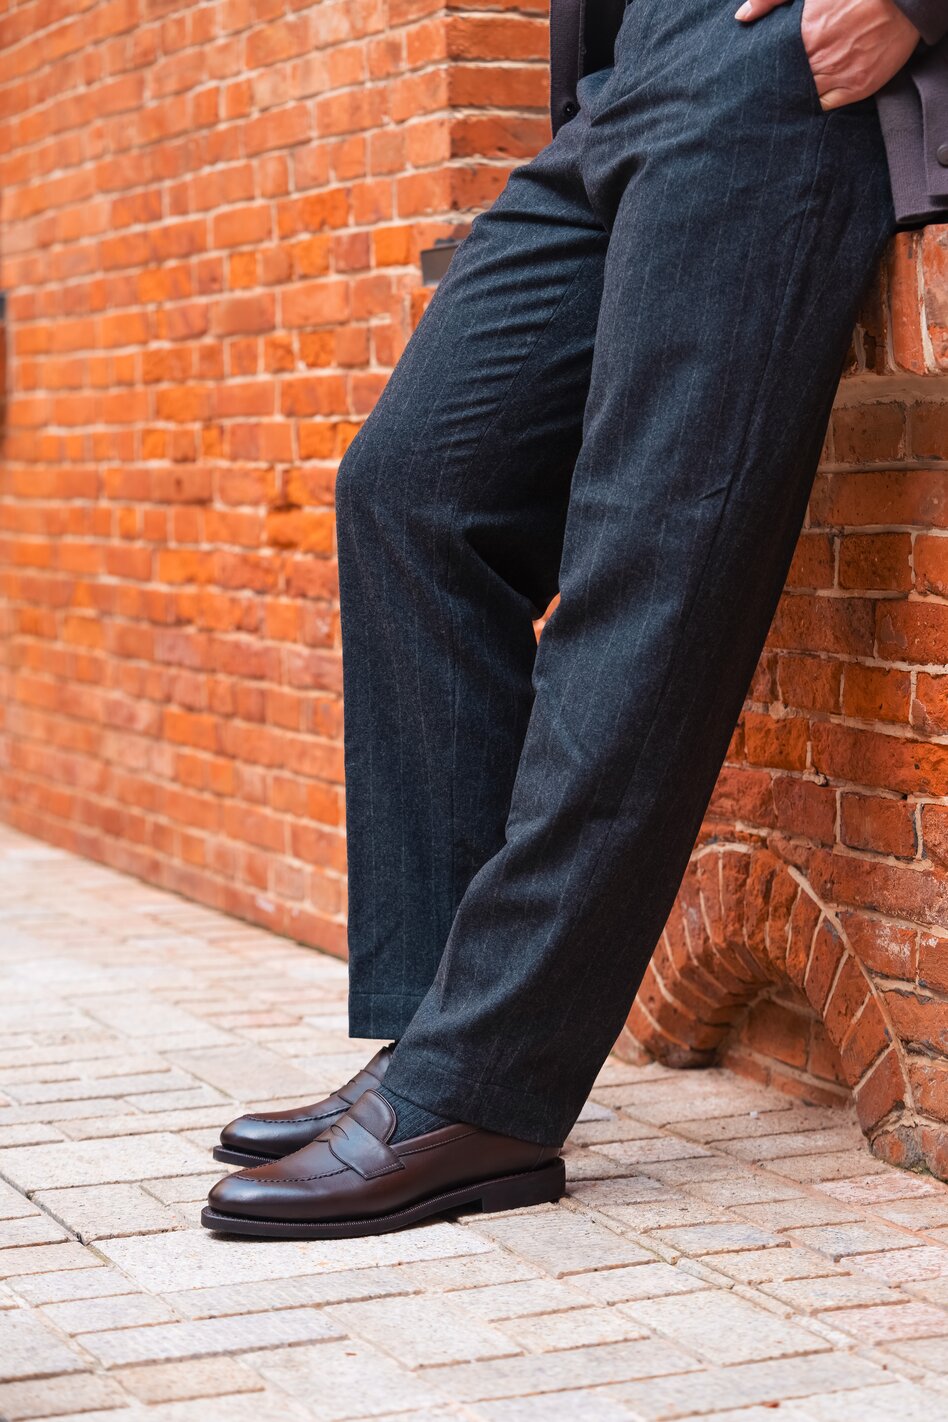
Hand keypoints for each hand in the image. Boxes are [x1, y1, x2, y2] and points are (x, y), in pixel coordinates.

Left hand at [735, 0, 922, 108]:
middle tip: (757, 99)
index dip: (762, 74)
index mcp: (804, 35)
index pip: (772, 65)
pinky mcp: (858, 87)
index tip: (750, 79)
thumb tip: (742, 17)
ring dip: (793, 100)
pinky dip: (815, 106)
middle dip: (774, 90)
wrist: (903, 0)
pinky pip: (827, 107)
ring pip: (805, 98)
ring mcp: (840, 76)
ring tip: (780, 104)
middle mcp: (819, 60)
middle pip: (786, 85)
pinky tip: (806, 104)